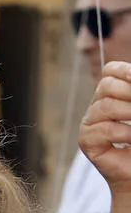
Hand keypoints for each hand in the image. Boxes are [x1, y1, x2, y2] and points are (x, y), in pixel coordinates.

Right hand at [80, 62, 130, 194]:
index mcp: (111, 96)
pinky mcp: (87, 142)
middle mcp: (97, 107)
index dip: (124, 70)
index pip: (110, 72)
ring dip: (130, 113)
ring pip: (106, 106)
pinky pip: (106, 129)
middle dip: (130, 92)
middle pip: (106, 85)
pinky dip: (126, 133)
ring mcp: (89, 124)